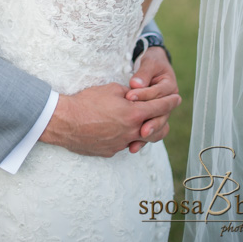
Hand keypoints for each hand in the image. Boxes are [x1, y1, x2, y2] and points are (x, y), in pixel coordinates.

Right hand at [40, 80, 180, 156]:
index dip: (170, 101)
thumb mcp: (111, 90)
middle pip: (157, 129)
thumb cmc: (87, 101)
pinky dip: (125, 136)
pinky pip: (124, 144)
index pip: (159, 107)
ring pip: (141, 140)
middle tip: (164, 112)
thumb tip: (135, 97)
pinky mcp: (110, 151)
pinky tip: (117, 129)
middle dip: (162, 119)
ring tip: (142, 122)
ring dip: (144, 130)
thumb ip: (129, 94)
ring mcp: (121, 144)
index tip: (177, 97)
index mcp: (134, 114)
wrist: (65, 121)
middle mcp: (131, 132)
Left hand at [125, 47, 180, 152]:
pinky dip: (141, 140)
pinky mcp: (152, 119)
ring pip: (157, 126)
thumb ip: (143, 73)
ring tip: (136, 141)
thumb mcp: (150, 63)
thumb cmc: (152, 62)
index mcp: (170, 87)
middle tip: (140, 128)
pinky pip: (150, 132)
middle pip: (161, 115)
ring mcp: (161, 112)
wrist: (154, 67)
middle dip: (150, 122)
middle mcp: (168, 102)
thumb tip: (136, 84)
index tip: (129, 96)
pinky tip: (132, 147)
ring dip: (148, 135)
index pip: (157, 93)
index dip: (144, 95)